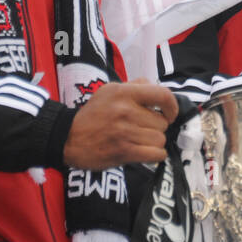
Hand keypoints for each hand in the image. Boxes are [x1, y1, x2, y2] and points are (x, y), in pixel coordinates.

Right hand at [63, 79, 177, 168]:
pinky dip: (154, 155)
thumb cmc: (92, 114)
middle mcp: (126, 110)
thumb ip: (134, 86)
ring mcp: (126, 132)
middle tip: (141, 129)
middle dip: (156, 127)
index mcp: (123, 92)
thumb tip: (154, 85)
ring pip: (160, 139)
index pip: (162, 95)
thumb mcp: (109, 91)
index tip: (169, 114)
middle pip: (162, 122)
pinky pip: (157, 154)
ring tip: (139, 140)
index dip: (172, 106)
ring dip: (153, 142)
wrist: (68, 138)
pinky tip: (143, 152)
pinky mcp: (125, 152)